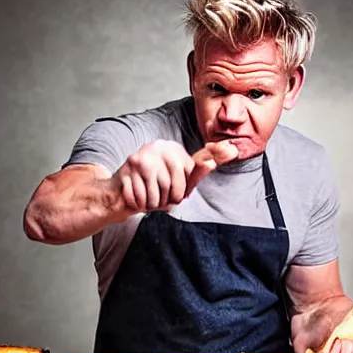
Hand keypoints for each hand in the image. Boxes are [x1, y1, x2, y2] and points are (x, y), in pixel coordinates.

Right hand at [113, 139, 237, 211]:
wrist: (120, 191)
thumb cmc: (155, 186)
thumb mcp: (180, 177)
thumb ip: (202, 167)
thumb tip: (232, 149)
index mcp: (172, 148)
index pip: (189, 176)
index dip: (181, 190)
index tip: (173, 190)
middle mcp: (156, 148)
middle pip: (173, 188)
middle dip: (167, 199)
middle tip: (159, 196)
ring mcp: (139, 159)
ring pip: (156, 197)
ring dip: (152, 204)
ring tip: (147, 196)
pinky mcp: (125, 173)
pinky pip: (139, 200)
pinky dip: (138, 205)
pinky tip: (136, 198)